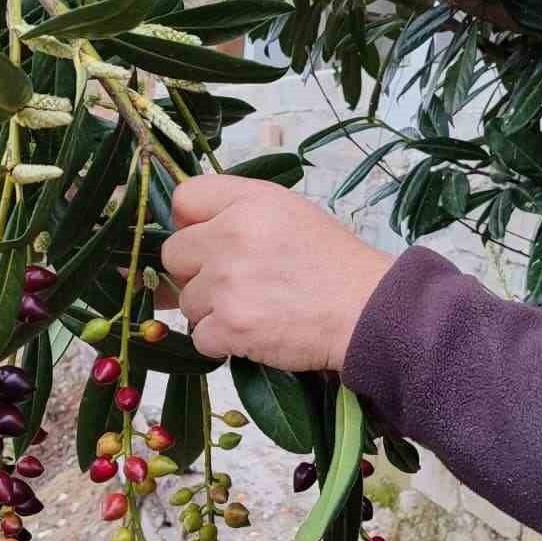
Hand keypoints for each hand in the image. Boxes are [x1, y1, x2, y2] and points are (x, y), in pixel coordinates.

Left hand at [160, 174, 393, 372]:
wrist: (366, 311)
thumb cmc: (333, 263)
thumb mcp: (290, 212)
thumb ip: (238, 211)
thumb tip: (186, 231)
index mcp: (248, 202)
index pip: (184, 199)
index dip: (191, 223)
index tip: (208, 240)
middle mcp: (232, 236)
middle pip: (174, 255)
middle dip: (197, 272)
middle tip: (235, 282)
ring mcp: (227, 283)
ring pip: (187, 301)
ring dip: (213, 311)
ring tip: (256, 307)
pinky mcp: (231, 325)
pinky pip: (200, 336)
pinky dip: (223, 341)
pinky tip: (256, 331)